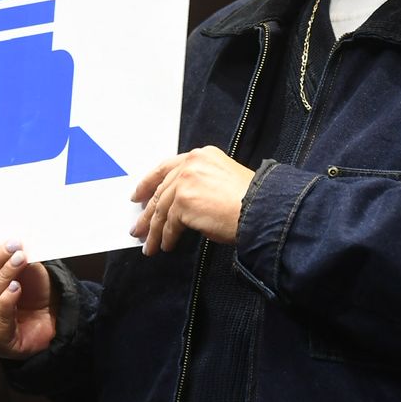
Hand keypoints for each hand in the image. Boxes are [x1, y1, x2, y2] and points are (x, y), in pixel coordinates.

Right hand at [0, 240, 55, 358]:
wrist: (54, 312)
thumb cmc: (33, 289)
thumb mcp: (19, 264)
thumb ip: (7, 254)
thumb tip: (1, 244)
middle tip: (13, 248)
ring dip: (3, 276)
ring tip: (20, 261)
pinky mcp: (3, 340)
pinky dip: (7, 300)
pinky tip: (17, 288)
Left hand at [129, 146, 255, 255]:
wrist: (263, 209)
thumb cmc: (251, 201)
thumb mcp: (221, 181)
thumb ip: (198, 185)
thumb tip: (178, 209)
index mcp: (201, 155)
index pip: (166, 168)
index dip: (149, 183)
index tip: (137, 195)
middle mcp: (191, 164)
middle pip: (161, 191)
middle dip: (148, 213)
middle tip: (139, 228)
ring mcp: (186, 181)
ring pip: (162, 209)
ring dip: (155, 231)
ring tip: (149, 245)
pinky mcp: (184, 201)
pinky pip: (170, 223)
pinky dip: (167, 237)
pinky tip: (167, 245)